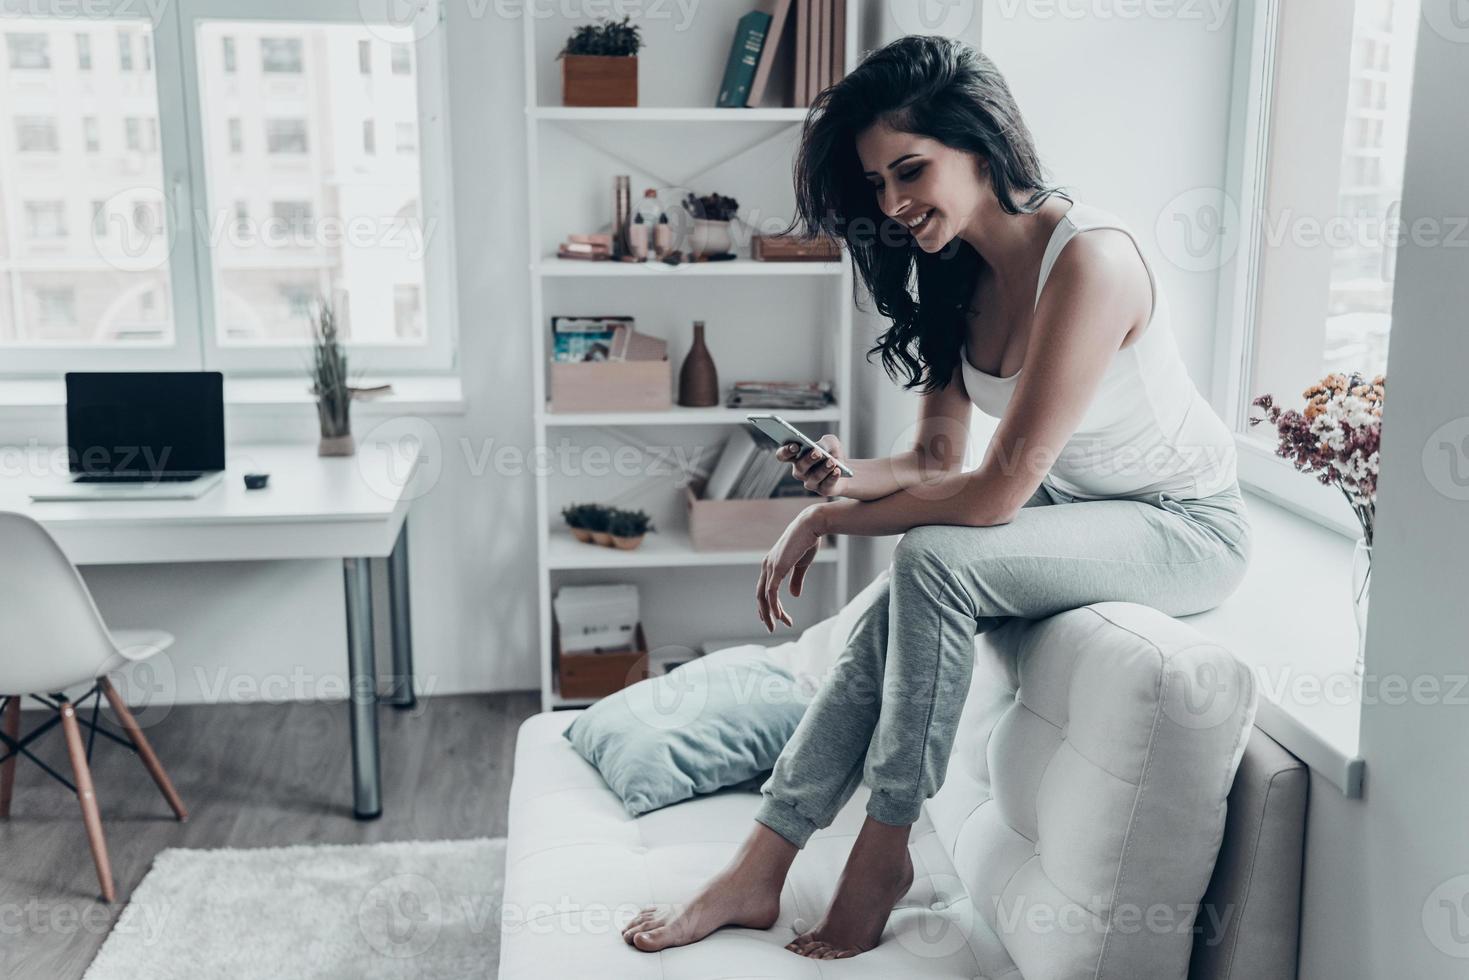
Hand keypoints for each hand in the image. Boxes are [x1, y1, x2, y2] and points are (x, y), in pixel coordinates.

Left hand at [755, 506, 824, 631]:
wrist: (812, 526)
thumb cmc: (808, 541)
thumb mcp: (801, 565)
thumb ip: (796, 580)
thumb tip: (794, 595)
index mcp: (771, 565)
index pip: (765, 590)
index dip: (769, 605)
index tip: (776, 618)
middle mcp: (767, 566)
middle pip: (761, 596)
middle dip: (766, 613)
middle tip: (771, 628)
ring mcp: (770, 567)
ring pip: (764, 597)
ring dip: (770, 613)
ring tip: (776, 626)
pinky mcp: (777, 568)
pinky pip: (772, 592)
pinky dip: (774, 605)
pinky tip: (779, 616)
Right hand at [776, 434, 849, 496]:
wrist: (846, 469)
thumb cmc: (832, 453)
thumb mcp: (831, 442)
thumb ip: (826, 441)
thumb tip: (822, 447)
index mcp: (796, 457)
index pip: (782, 455)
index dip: (785, 452)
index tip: (795, 446)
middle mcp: (800, 472)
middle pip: (799, 467)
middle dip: (808, 459)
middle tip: (817, 452)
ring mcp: (811, 482)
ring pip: (814, 477)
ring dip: (823, 469)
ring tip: (832, 461)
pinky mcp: (823, 490)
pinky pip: (826, 485)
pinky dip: (832, 477)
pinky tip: (837, 471)